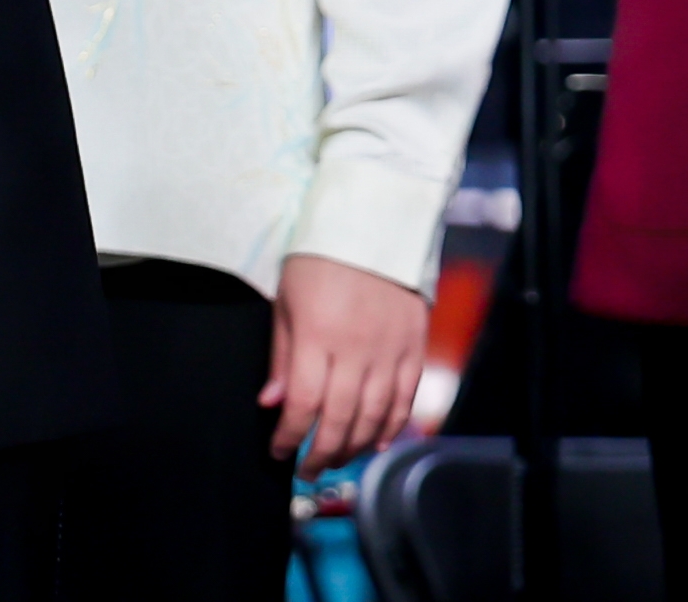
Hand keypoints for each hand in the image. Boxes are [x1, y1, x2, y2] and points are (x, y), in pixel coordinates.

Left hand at [264, 253, 429, 466]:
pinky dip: (391, 426)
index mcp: (318, 335)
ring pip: (374, 416)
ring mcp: (390, 349)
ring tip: (337, 458)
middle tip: (308, 469)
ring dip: (353, 446)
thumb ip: (282, 354)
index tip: (279, 450)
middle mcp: (357, 348)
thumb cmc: (322, 255)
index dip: (289, 437)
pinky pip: (405, 398)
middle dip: (321, 453)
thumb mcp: (287, 298)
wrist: (376, 220)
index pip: (303, 404)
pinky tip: (375, 441)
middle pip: (339, 419)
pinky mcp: (415, 345)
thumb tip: (273, 403)